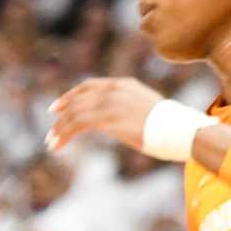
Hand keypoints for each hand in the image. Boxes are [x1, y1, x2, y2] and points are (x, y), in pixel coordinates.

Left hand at [47, 77, 164, 154]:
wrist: (179, 129)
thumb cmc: (169, 125)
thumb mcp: (147, 108)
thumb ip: (130, 108)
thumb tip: (121, 121)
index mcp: (124, 84)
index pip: (88, 86)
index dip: (69, 96)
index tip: (56, 109)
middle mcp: (115, 90)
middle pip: (78, 99)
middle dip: (61, 117)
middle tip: (51, 133)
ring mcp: (112, 103)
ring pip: (75, 113)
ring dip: (60, 129)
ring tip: (51, 144)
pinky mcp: (109, 118)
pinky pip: (78, 124)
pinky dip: (64, 135)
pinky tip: (58, 146)